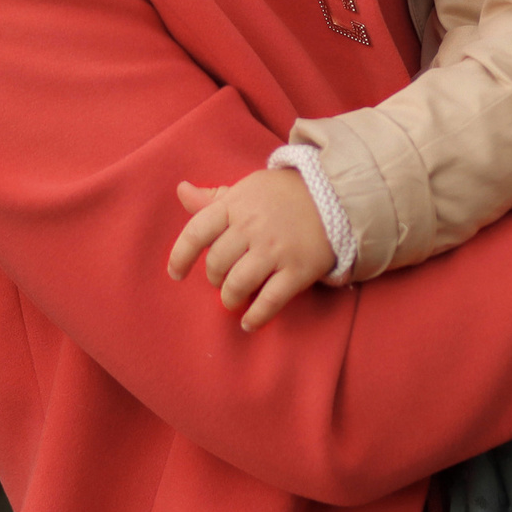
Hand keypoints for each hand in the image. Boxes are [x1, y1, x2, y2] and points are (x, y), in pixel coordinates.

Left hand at [166, 169, 336, 330]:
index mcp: (235, 205)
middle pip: (216, 263)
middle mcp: (252, 227)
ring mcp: (276, 249)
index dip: (180, 256)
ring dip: (230, 298)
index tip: (176, 274)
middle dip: (214, 278)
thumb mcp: (246, 189)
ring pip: (238, 284)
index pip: (196, 232)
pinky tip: (249, 322)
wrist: (335, 195)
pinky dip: (256, 316)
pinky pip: (270, 300)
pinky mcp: (298, 269)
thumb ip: (213, 197)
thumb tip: (181, 191)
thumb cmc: (282, 195)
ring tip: (233, 299)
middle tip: (222, 280)